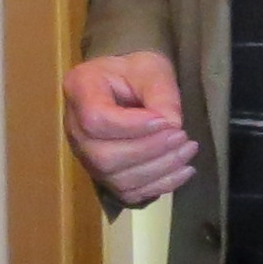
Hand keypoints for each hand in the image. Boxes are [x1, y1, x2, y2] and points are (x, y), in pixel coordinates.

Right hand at [64, 51, 198, 204]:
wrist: (127, 84)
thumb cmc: (136, 72)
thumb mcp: (152, 70)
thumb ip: (162, 95)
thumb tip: (172, 126)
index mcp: (80, 90)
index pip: (96, 120)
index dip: (132, 127)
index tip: (164, 120)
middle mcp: (74, 129)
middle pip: (103, 156)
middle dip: (149, 150)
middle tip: (183, 137)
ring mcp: (87, 157)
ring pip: (117, 179)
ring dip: (159, 170)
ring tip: (187, 150)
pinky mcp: (105, 176)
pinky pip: (129, 193)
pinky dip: (160, 186)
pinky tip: (183, 170)